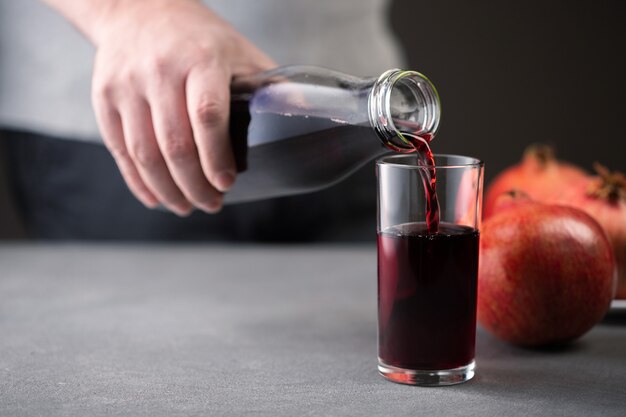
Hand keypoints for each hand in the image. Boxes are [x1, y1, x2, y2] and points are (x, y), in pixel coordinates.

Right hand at [87, 0, 273, 214]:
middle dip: (194, 185)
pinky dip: (137, 181)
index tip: (227, 184)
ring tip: (186, 206)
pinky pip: (119, 150)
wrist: (137, 8)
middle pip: (175, 143)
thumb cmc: (197, 37)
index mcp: (200, 60)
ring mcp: (126, 85)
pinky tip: (155, 197)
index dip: (217, 157)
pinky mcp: (104, 98)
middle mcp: (159, 71)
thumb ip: (268, 87)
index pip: (208, 116)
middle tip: (211, 204)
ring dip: (167, 190)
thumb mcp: (239, 51)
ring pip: (143, 153)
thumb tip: (306, 116)